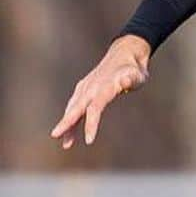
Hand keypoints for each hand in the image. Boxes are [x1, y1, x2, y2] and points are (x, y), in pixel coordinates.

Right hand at [51, 35, 150, 149]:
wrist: (125, 53)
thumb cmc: (134, 69)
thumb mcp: (138, 75)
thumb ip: (131, 79)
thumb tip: (124, 81)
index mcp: (104, 87)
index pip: (95, 108)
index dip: (91, 124)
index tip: (89, 141)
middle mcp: (91, 87)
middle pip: (77, 108)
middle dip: (67, 123)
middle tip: (56, 136)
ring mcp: (86, 87)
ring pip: (73, 108)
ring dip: (67, 124)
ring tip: (65, 143)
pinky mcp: (85, 88)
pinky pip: (75, 105)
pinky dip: (70, 117)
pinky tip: (68, 131)